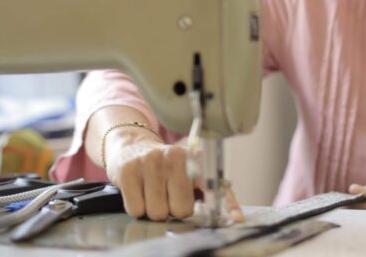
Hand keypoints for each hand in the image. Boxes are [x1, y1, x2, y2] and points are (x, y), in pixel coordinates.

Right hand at [105, 135, 243, 221]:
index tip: (237, 218)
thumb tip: (234, 217)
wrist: (132, 146)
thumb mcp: (188, 171)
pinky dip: (137, 207)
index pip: (212, 184)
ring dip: (153, 209)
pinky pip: (136, 209)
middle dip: (173, 209)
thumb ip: (209, 191)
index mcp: (193, 158)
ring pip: (157, 212)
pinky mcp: (128, 170)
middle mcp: (173, 156)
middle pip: (181, 209)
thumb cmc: (164, 167)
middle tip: (167, 197)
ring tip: (152, 192)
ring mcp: (150, 161)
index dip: (227, 203)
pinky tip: (138, 191)